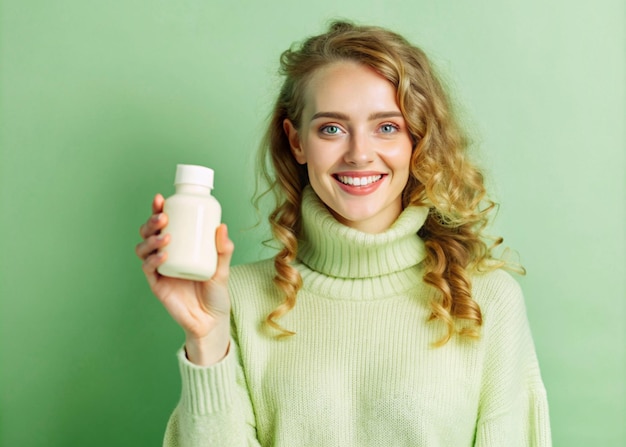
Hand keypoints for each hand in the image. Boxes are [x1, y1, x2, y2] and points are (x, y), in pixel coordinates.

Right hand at [135, 194, 234, 364]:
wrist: (211, 320)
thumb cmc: (215, 292)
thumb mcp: (222, 268)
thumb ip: (224, 250)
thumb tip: (222, 226)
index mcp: (178, 246)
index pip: (164, 224)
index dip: (159, 209)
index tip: (162, 198)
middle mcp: (164, 255)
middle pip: (148, 233)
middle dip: (152, 222)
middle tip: (163, 218)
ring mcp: (158, 269)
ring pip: (143, 249)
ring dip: (151, 239)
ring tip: (166, 237)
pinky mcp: (156, 284)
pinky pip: (148, 269)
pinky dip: (153, 259)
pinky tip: (164, 255)